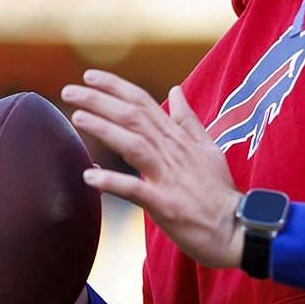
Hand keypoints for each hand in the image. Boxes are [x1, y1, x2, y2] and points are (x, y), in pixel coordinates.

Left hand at [61, 70, 244, 269]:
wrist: (235, 227)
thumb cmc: (218, 191)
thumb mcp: (208, 148)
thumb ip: (188, 120)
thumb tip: (175, 90)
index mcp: (179, 139)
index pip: (145, 104)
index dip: (117, 87)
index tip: (90, 76)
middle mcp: (172, 152)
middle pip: (134, 118)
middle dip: (100, 101)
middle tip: (69, 90)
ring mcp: (169, 177)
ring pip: (134, 145)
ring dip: (105, 130)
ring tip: (77, 118)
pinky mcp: (165, 204)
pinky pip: (136, 190)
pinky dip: (113, 181)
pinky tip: (90, 176)